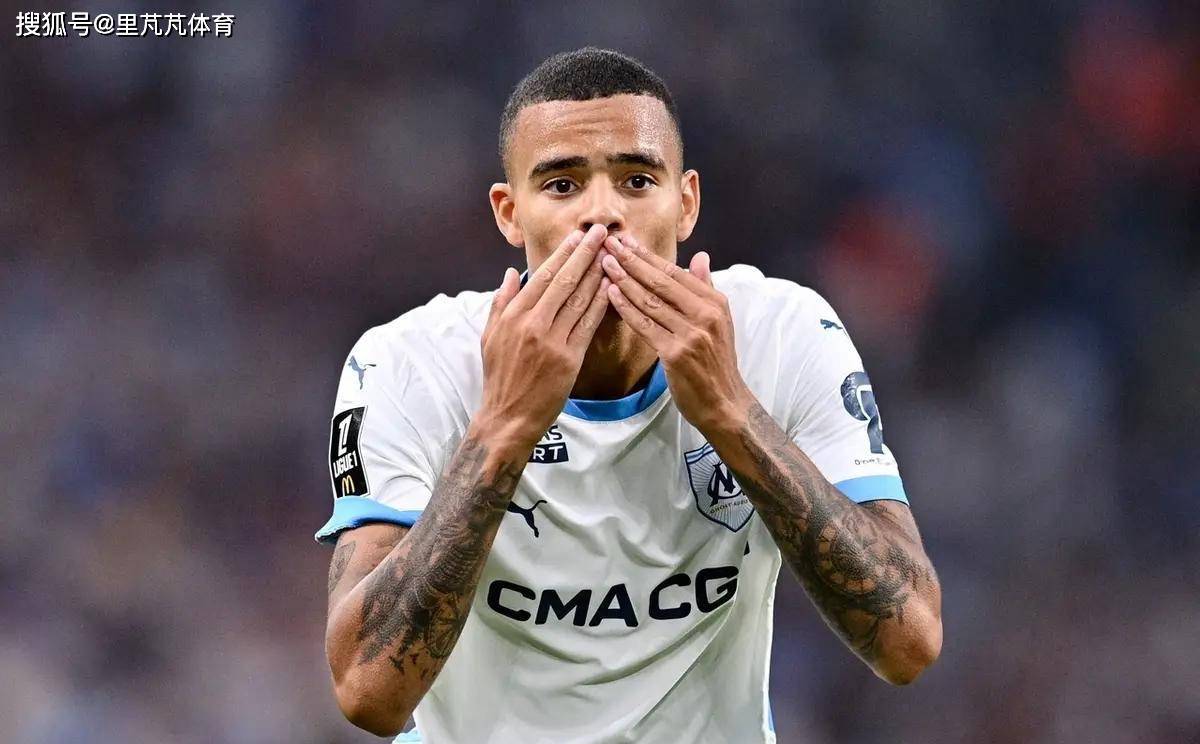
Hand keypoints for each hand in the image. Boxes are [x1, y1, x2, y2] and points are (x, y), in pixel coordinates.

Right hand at [477, 224, 611, 447]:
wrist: (507, 417)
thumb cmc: (500, 378)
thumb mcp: (490, 337)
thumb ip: (502, 303)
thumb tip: (512, 273)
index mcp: (513, 316)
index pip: (543, 276)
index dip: (563, 254)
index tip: (578, 236)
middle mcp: (532, 324)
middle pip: (564, 281)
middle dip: (585, 254)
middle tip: (602, 232)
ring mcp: (552, 341)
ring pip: (579, 299)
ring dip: (598, 273)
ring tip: (613, 253)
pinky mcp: (569, 359)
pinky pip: (588, 325)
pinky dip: (601, 304)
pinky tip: (613, 287)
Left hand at [600, 235, 753, 434]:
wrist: (724, 403)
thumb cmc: (716, 363)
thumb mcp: (720, 321)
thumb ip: (706, 288)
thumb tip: (700, 257)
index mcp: (715, 303)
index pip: (676, 272)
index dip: (649, 256)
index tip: (627, 240)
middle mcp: (705, 314)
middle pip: (661, 282)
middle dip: (632, 260)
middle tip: (609, 243)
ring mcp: (691, 334)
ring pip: (650, 301)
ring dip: (624, 280)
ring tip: (604, 264)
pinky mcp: (675, 354)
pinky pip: (645, 325)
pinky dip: (627, 308)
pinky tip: (611, 293)